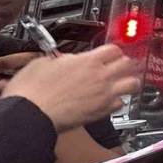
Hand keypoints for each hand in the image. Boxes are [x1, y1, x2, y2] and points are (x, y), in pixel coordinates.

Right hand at [0, 44, 139, 132]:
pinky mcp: (102, 112)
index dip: (112, 51)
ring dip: (128, 82)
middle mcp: (100, 76)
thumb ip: (63, 60)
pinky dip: (117, 102)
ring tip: (122, 83)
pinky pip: (120, 104)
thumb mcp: (44, 62)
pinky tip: (109, 101)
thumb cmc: (32, 90)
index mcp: (88, 61)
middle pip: (128, 63)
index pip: (114, 49)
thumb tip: (67, 60)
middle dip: (125, 64)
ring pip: (132, 84)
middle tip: (119, 66)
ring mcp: (104, 94)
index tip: (109, 54)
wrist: (30, 113)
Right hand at [0, 50, 33, 117]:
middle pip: (17, 79)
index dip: (30, 58)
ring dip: (20, 90)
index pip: (13, 61)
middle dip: (28, 77)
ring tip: (25, 88)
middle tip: (37, 74)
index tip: (43, 57)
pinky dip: (10, 101)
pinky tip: (12, 99)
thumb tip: (2, 57)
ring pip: (13, 93)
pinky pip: (4, 104)